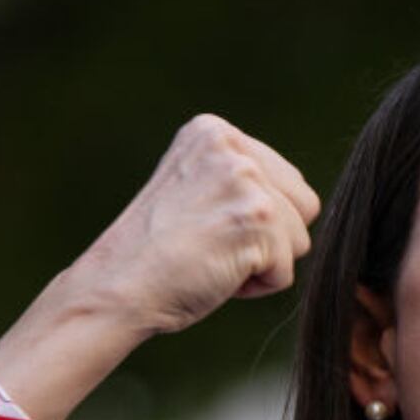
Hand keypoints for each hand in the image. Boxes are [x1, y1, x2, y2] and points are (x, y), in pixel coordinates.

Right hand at [73, 113, 320, 333]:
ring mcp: (245, 179)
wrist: (116, 287)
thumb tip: (303, 200)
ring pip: (299, 240)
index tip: (206, 228)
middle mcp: (231, 146)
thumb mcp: (196, 190)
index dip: (256, 221)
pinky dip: (256, 288)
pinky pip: (286, 272)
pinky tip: (214, 275)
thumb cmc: (154, 254)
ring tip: (211, 259)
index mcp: (213, 131)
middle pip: (303, 207)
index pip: (287, 182)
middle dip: (269, 239)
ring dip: (262, 264)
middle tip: (211, 246)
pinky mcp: (257, 218)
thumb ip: (239, 180)